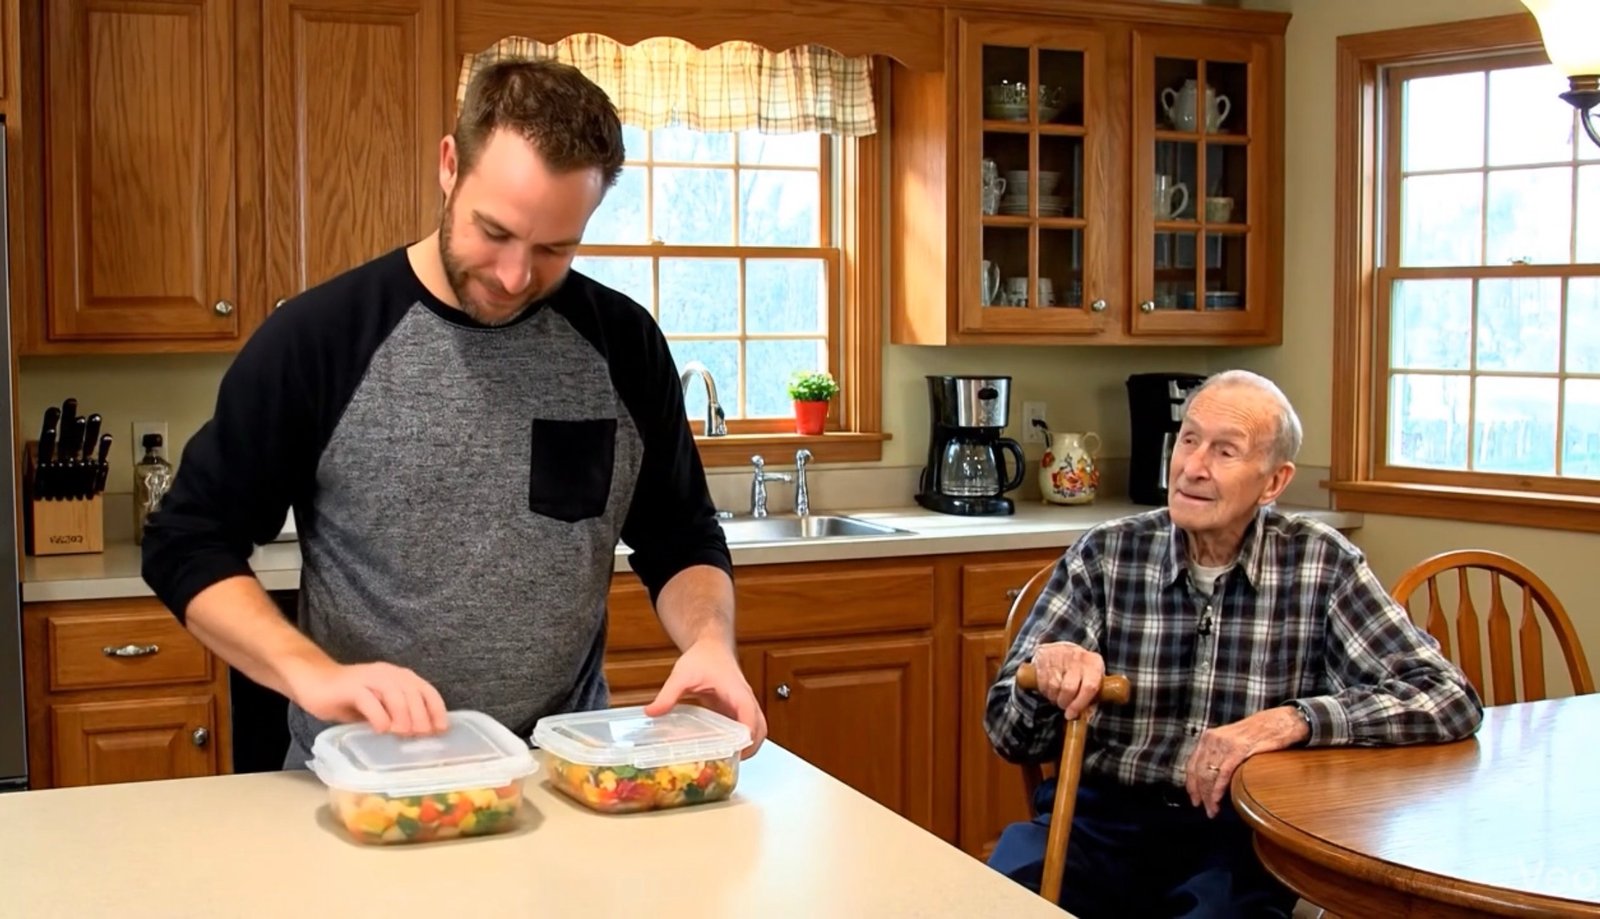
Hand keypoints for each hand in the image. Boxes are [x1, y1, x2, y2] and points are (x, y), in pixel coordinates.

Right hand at [283, 658, 449, 735]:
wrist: (313, 681)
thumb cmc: (348, 698)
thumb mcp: (378, 707)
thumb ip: (395, 715)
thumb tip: (417, 735)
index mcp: (398, 676)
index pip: (425, 689)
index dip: (436, 709)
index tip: (441, 729)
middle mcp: (387, 673)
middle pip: (413, 692)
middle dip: (421, 715)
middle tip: (422, 736)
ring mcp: (368, 678)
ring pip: (394, 693)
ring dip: (403, 715)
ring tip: (404, 734)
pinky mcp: (350, 687)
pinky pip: (369, 700)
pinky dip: (379, 716)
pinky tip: (381, 730)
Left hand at [646, 640, 767, 758]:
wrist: (711, 646)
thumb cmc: (703, 657)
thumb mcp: (682, 675)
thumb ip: (668, 694)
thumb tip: (652, 712)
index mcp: (737, 692)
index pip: (750, 717)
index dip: (746, 736)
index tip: (735, 751)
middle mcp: (745, 700)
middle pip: (761, 728)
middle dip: (751, 747)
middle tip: (730, 763)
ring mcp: (744, 705)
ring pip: (758, 729)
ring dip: (749, 745)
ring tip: (728, 760)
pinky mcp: (738, 709)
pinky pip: (747, 726)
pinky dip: (742, 740)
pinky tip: (724, 748)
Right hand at [1029, 641, 1104, 718]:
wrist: (1063, 648)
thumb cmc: (1081, 670)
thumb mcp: (1091, 680)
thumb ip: (1091, 700)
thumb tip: (1085, 717)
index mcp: (1094, 663)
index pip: (1089, 687)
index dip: (1079, 704)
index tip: (1071, 715)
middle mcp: (1078, 657)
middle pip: (1069, 688)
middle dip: (1064, 703)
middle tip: (1064, 706)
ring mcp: (1060, 655)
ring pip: (1054, 686)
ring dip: (1053, 697)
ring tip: (1057, 696)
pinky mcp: (1044, 656)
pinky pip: (1043, 682)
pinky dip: (1045, 691)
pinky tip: (1049, 689)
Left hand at [1184, 706, 1308, 816]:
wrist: (1280, 722)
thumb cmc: (1259, 733)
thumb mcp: (1232, 741)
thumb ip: (1221, 755)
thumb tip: (1213, 777)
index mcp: (1209, 737)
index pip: (1192, 764)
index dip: (1191, 784)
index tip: (1194, 798)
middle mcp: (1213, 739)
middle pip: (1198, 772)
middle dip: (1200, 794)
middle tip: (1205, 809)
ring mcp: (1225, 744)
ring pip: (1208, 774)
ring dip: (1208, 796)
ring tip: (1212, 810)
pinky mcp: (1239, 749)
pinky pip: (1223, 773)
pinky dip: (1218, 789)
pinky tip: (1217, 800)